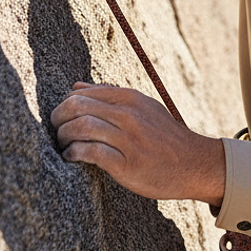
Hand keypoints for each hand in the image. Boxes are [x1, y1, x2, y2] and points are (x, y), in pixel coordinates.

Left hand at [51, 83, 226, 207]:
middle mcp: (128, 115)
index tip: (62, 118)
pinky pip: (90, 152)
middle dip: (58, 119)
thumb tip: (75, 87)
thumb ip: (109, 96)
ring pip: (80, 127)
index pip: (82, 93)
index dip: (64, 105)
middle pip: (77, 107)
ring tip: (64, 145)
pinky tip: (72, 157)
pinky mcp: (126, 163)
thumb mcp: (143, 107)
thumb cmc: (164, 136)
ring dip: (64, 137)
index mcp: (130, 98)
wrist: (193, 163)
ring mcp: (127, 139)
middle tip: (56, 131)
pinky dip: (74, 153)